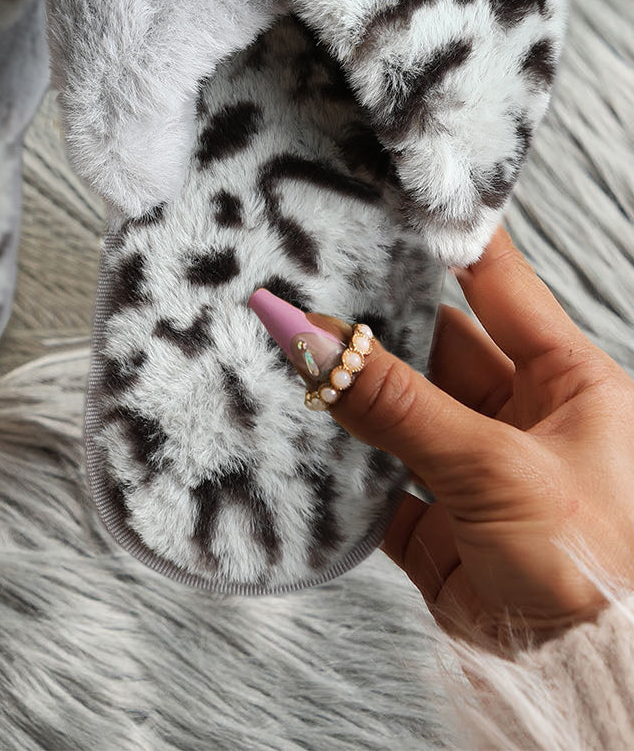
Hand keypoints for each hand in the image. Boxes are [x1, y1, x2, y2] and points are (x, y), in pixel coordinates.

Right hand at [312, 227, 633, 647]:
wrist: (590, 679)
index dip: (445, 241)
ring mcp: (480, 475)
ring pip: (399, 415)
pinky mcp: (442, 534)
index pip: (496, 284)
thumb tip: (307, 333)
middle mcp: (524, 419)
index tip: (387, 197)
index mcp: (567, 381)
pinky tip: (296, 441)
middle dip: (374, 322)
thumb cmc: (592, 562)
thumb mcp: (491, 464)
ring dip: (350, 397)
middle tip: (305, 280)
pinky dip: (338, 471)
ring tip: (284, 353)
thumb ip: (392, 399)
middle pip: (435, 348)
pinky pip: (379, 487)